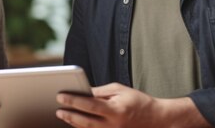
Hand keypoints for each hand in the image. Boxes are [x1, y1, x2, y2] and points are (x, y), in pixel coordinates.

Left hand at [55, 82, 210, 127]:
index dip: (73, 100)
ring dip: (74, 122)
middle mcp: (114, 125)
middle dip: (70, 115)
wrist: (156, 118)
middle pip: (86, 121)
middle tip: (58, 109)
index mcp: (116, 110)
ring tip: (63, 115)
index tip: (60, 96)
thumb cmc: (137, 100)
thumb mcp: (119, 90)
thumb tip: (82, 92)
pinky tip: (74, 122)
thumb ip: (100, 92)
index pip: (90, 105)